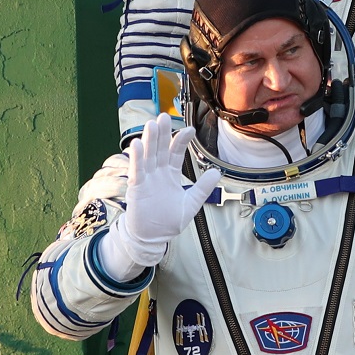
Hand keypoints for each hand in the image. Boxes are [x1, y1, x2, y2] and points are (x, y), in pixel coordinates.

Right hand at [106, 113, 220, 269]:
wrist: (152, 238)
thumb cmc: (169, 221)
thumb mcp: (191, 204)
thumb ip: (203, 188)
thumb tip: (218, 173)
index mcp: (171, 174)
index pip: (176, 152)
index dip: (181, 140)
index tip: (189, 129)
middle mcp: (158, 173)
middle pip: (160, 149)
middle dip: (163, 133)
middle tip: (164, 116)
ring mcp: (146, 179)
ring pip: (148, 156)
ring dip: (149, 140)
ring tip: (152, 124)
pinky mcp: (137, 188)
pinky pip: (137, 170)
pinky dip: (137, 158)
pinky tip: (136, 144)